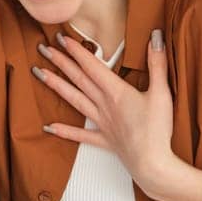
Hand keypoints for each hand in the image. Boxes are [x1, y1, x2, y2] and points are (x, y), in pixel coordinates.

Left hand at [33, 28, 177, 183]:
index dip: (77, 50)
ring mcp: (101, 123)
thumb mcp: (161, 92)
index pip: (92, 66)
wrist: (152, 164)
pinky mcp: (104, 140)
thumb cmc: (157, 131)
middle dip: (60, 62)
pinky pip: (80, 135)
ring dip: (56, 86)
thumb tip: (155, 36)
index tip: (63, 38)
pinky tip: (50, 127)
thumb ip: (157, 63)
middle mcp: (104, 105)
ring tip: (40, 74)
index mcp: (116, 92)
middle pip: (78, 79)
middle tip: (44, 48)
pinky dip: (64, 131)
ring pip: (74, 100)